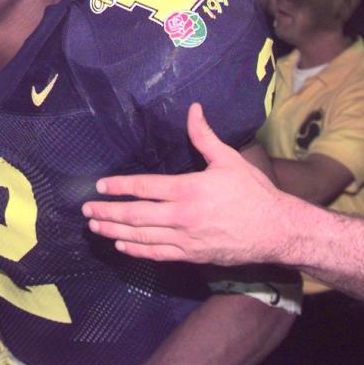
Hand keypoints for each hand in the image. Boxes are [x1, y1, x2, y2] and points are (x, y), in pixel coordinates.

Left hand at [82, 103, 293, 265]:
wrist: (277, 230)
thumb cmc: (253, 192)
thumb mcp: (228, 159)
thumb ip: (204, 136)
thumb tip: (193, 108)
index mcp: (188, 189)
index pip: (145, 187)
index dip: (120, 186)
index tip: (101, 186)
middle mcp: (182, 216)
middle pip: (136, 215)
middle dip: (108, 211)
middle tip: (87, 209)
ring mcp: (186, 239)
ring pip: (143, 237)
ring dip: (116, 231)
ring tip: (96, 226)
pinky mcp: (192, 256)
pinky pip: (158, 254)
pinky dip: (137, 251)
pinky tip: (122, 245)